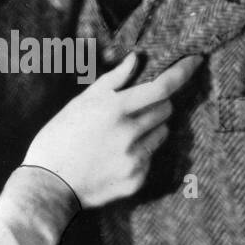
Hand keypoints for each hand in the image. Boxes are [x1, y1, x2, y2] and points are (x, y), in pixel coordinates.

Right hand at [23, 52, 204, 207]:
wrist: (48, 185)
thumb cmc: (59, 137)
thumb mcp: (81, 103)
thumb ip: (113, 81)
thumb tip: (136, 59)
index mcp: (114, 109)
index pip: (162, 87)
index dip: (183, 72)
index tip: (196, 61)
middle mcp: (129, 133)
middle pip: (165, 109)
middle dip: (156, 104)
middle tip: (133, 109)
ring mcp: (134, 159)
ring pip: (161, 134)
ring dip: (150, 129)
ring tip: (120, 136)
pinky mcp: (136, 180)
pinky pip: (150, 158)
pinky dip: (140, 153)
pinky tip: (114, 158)